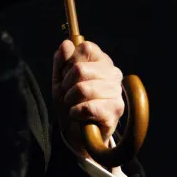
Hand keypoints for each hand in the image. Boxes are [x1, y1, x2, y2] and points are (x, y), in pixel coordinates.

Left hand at [52, 40, 124, 156]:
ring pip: (82, 88)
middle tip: (68, 94)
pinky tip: (78, 115)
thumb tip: (66, 44)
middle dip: (66, 84)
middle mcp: (113, 73)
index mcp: (101, 61)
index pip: (86, 47)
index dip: (69, 61)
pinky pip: (87, 107)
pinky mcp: (115, 110)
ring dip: (70, 100)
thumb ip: (61, 61)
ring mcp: (116, 92)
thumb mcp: (60, 79)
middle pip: (80, 69)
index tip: (66, 74)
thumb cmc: (70, 101)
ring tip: (73, 105)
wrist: (76, 132)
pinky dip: (76, 113)